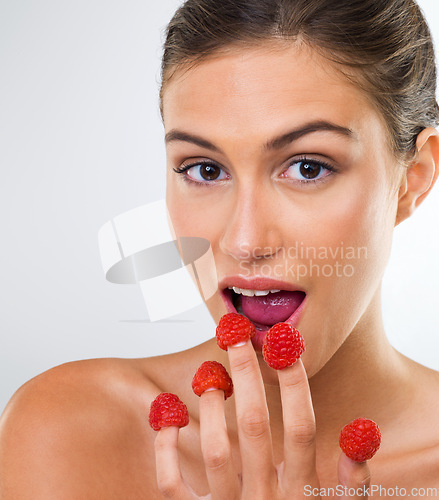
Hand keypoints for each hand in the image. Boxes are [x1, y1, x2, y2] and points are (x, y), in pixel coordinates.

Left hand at [154, 340, 370, 498]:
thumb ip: (350, 485)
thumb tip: (360, 434)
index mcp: (301, 494)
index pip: (301, 427)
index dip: (294, 382)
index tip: (284, 343)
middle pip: (255, 426)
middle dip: (247, 374)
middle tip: (235, 335)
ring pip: (215, 451)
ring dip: (211, 408)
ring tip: (209, 377)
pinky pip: (172, 486)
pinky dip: (166, 450)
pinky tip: (169, 417)